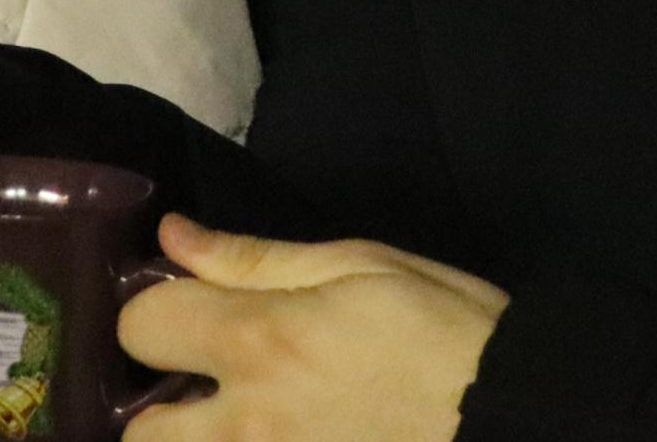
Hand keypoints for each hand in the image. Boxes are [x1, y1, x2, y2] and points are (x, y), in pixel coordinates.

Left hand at [119, 216, 508, 441]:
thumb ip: (257, 259)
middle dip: (158, 412)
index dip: (158, 311)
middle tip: (205, 394)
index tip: (190, 313)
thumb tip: (174, 236)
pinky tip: (290, 440)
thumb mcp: (363, 265)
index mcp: (262, 341)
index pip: (142, 325)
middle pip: (138, 436)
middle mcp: (249, 424)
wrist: (518, 418)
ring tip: (245, 426)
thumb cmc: (451, 330)